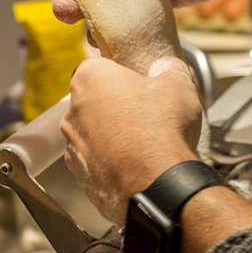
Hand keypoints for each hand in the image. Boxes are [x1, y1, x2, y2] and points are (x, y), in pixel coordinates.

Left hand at [61, 56, 201, 224]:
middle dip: (116, 105)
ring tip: (145, 143)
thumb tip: (167, 68)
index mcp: (90, 79)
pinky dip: (113, 165)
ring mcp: (74, 147)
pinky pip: (98, 164)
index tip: (139, 81)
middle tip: (146, 112)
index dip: (121, 73)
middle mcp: (73, 112)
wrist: (159, 186)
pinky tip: (137, 166)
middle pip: (94, 101)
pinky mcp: (82, 177)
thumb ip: (167, 69)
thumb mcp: (177, 84)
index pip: (98, 65)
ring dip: (113, 137)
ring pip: (94, 134)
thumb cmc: (162, 131)